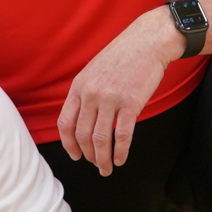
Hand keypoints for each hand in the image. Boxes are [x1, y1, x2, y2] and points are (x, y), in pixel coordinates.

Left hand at [57, 8, 180, 174]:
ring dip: (103, 159)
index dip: (68, 144)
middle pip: (82, 135)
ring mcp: (110, 99)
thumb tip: (82, 119)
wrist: (146, 42)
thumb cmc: (122, 57)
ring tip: (107, 168)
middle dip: (87, 155)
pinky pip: (123, 135)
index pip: (65, 123)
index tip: (75, 155)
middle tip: (95, 164)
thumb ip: (86, 93)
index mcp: (79, 87)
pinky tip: (121, 159)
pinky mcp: (131, 103)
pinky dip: (121, 152)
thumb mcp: (94, 71)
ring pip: (101, 139)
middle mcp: (91, 94)